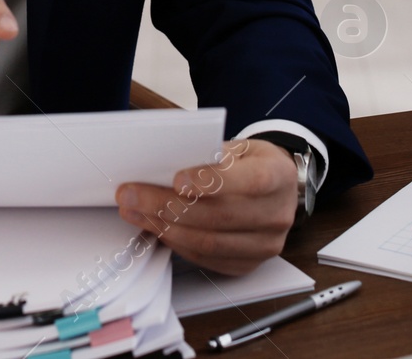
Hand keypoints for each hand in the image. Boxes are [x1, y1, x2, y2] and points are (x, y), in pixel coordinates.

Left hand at [114, 139, 298, 275]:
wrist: (278, 188)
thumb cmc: (253, 164)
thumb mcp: (240, 147)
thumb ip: (212, 154)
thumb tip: (168, 163)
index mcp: (278, 177)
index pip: (248, 182)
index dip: (211, 182)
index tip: (176, 180)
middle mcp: (276, 215)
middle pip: (219, 216)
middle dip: (167, 206)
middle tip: (132, 195)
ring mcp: (264, 244)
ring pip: (208, 242)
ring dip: (164, 228)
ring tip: (136, 212)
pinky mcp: (247, 263)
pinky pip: (205, 258)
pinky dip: (176, 244)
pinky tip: (156, 228)